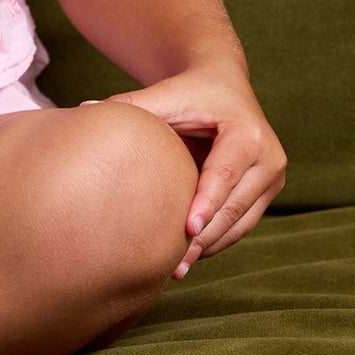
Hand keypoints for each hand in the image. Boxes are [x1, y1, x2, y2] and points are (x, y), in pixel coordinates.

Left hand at [100, 67, 285, 277]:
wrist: (224, 86)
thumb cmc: (191, 91)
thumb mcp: (167, 93)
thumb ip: (133, 104)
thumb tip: (83, 108)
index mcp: (248, 134)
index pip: (226, 174)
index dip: (207, 202)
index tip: (187, 228)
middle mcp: (269, 159)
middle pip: (235, 206)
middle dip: (205, 235)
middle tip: (175, 262)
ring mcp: (270, 180)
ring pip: (241, 222)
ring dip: (210, 246)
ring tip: (178, 268)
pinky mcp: (264, 194)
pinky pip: (240, 224)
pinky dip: (216, 240)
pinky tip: (189, 256)